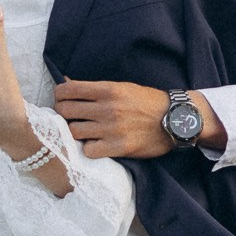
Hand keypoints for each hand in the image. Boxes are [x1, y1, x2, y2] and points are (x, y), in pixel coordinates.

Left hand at [53, 80, 226, 158]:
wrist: (175, 119)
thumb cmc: (147, 102)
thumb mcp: (123, 87)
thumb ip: (95, 89)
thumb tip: (66, 84)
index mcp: (108, 89)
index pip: (68, 90)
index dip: (59, 95)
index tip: (62, 99)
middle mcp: (108, 108)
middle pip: (65, 111)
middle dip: (62, 113)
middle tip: (68, 117)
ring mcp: (112, 129)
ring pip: (73, 132)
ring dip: (74, 132)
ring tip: (82, 131)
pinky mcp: (118, 148)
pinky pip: (88, 151)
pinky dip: (88, 148)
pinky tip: (95, 144)